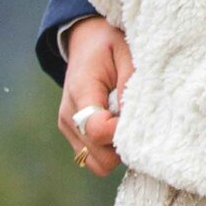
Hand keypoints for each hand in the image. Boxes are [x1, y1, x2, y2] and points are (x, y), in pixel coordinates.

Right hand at [58, 16, 134, 176]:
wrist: (85, 42)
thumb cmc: (108, 45)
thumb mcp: (124, 52)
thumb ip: (131, 84)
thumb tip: (137, 118)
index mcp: (81, 92)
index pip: (98, 131)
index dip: (122, 132)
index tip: (137, 118)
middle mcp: (69, 116)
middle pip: (99, 158)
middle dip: (121, 146)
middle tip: (135, 122)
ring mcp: (68, 129)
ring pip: (97, 164)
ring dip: (115, 151)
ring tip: (126, 124)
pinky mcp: (73, 135)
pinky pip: (94, 158)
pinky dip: (109, 150)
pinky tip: (118, 127)